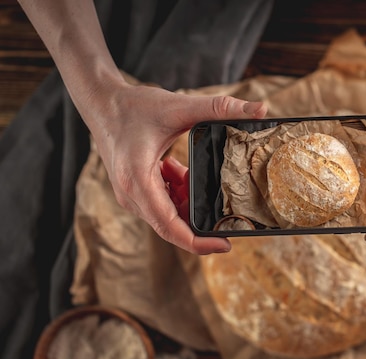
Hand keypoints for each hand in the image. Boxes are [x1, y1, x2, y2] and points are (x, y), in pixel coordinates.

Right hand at [80, 78, 266, 253]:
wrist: (101, 102)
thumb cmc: (134, 105)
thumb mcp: (180, 106)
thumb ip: (219, 108)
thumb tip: (261, 109)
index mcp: (139, 182)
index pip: (170, 227)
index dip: (198, 242)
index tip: (225, 245)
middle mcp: (132, 196)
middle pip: (172, 225)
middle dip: (201, 220)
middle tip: (228, 211)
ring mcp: (132, 196)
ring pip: (169, 214)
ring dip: (189, 200)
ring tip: (196, 176)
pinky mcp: (135, 191)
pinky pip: (163, 203)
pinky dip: (178, 191)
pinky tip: (180, 170)